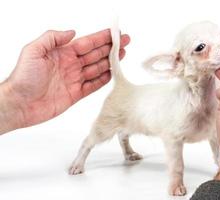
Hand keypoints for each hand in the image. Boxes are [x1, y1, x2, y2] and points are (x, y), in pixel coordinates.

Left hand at [0, 29, 129, 131]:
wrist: (20, 103)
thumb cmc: (23, 77)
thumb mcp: (33, 51)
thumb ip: (52, 38)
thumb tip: (72, 32)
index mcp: (62, 53)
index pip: (87, 43)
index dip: (102, 37)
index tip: (114, 33)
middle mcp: (70, 65)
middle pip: (95, 54)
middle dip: (111, 47)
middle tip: (125, 42)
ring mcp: (74, 79)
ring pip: (97, 68)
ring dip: (110, 62)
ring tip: (122, 55)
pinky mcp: (75, 94)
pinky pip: (93, 85)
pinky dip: (103, 80)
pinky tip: (112, 74)